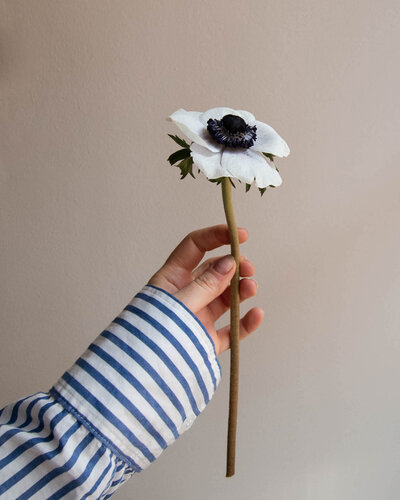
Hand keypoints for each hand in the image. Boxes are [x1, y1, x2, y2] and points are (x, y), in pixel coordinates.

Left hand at [148, 225, 263, 354]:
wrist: (145, 377)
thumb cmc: (152, 335)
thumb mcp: (179, 304)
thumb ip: (206, 285)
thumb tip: (230, 263)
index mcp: (172, 279)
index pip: (195, 248)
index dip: (216, 237)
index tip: (239, 235)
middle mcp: (187, 295)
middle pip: (215, 272)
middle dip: (234, 265)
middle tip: (248, 268)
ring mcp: (198, 318)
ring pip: (225, 298)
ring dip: (241, 290)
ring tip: (251, 288)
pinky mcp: (207, 341)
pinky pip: (231, 329)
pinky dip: (245, 322)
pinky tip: (256, 314)